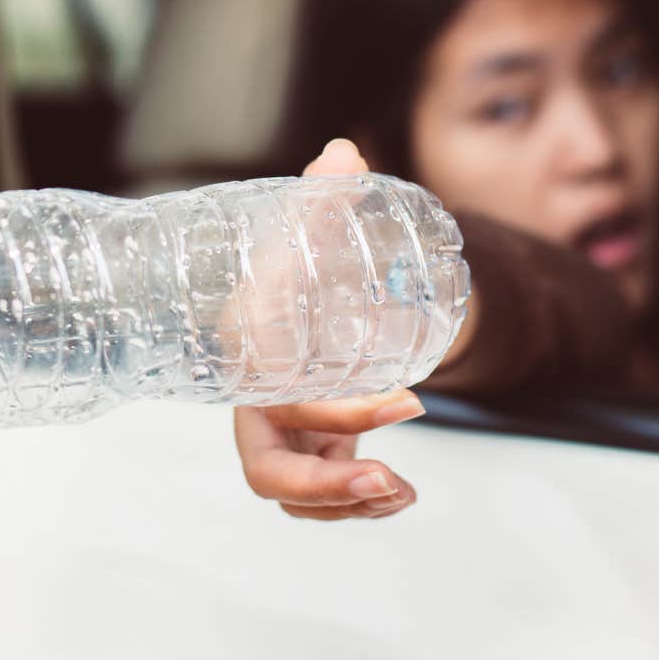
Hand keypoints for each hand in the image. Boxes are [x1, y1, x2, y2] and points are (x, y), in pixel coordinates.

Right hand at [232, 139, 424, 519]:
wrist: (312, 286)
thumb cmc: (307, 261)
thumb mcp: (319, 229)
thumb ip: (327, 196)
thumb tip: (345, 154)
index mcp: (248, 345)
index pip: (281, 394)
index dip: (341, 409)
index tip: (410, 399)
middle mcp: (252, 393)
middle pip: (266, 466)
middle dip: (325, 486)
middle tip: (389, 480)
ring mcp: (273, 426)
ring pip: (289, 491)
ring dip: (343, 504)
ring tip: (402, 493)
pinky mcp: (298, 446)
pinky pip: (310, 493)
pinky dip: (349, 505)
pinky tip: (394, 495)